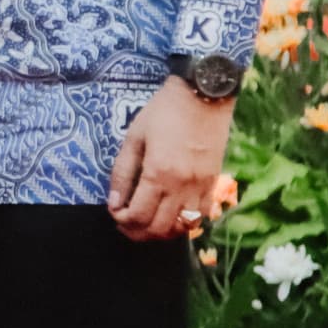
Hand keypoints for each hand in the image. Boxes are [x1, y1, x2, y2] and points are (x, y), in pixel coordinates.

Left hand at [107, 79, 236, 240]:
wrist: (203, 95)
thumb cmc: (164, 112)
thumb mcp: (134, 137)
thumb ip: (122, 172)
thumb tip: (114, 202)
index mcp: (158, 173)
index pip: (138, 215)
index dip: (122, 221)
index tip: (114, 212)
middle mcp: (182, 186)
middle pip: (159, 228)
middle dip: (137, 232)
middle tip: (125, 223)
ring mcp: (201, 187)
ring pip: (182, 228)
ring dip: (161, 232)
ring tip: (147, 222)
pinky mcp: (214, 183)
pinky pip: (201, 216)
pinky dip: (184, 223)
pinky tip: (172, 215)